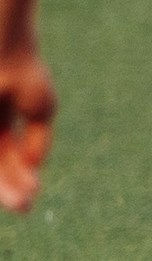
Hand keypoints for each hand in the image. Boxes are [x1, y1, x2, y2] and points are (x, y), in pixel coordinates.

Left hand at [0, 42, 55, 214]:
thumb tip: (34, 165)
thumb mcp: (40, 108)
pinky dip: (0, 176)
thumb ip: (37, 139)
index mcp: (0, 114)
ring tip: (22, 204)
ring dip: (4, 186)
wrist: (3, 54)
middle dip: (11, 185)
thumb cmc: (23, 72)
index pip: (8, 153)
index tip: (35, 190)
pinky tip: (12, 188)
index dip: (21, 173)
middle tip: (26, 206)